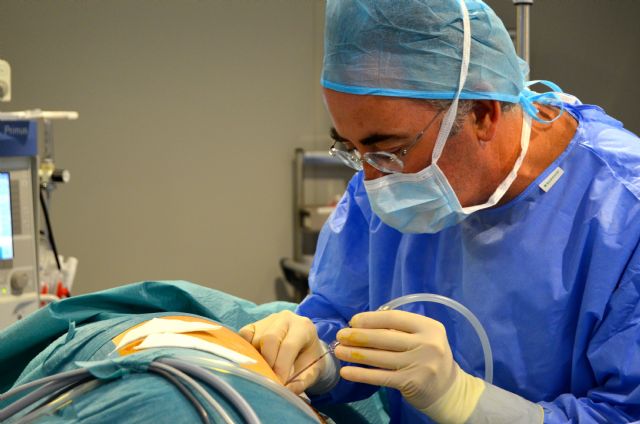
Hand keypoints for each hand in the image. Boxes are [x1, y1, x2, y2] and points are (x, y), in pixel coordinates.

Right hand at [239, 310, 323, 393]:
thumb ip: (300, 382)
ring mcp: (268, 320)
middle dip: (268, 363)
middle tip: (269, 379)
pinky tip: (252, 361)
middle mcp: (285, 319)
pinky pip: (243, 336)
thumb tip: (284, 392)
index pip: (289, 345)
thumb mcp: (312, 371)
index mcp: (303, 327)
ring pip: (255, 338)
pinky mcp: (254, 325)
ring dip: (256, 359)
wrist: (305, 345)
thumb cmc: (309, 359)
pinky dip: (245, 350)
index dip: (281, 366)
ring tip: (263, 372)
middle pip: (270, 339)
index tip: (278, 384)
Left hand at [335, 310, 457, 410]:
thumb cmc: (429, 357)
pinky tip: (347, 372)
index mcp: (429, 327)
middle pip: (384, 337)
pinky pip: (380, 377)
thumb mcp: (423, 337)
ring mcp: (419, 365)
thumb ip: (400, 329)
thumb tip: (363, 325)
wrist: (448, 389)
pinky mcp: (410, 383)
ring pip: (379, 357)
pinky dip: (361, 374)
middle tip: (341, 336)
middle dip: (358, 336)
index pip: (394, 318)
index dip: (371, 319)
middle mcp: (427, 344)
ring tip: (339, 351)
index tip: (353, 321)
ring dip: (354, 354)